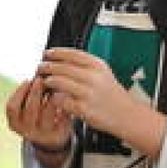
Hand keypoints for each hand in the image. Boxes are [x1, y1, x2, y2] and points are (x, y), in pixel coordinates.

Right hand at [5, 76, 71, 148]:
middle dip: (36, 90)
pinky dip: (63, 101)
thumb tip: (35, 69)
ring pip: (48, 110)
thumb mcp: (26, 107)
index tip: (28, 79)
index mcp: (15, 123)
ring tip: (55, 83)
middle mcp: (28, 131)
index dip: (19, 92)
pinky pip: (63, 113)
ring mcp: (44, 133)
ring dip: (51, 94)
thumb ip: (27, 93)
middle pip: (30, 108)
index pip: (12, 107)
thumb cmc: (37, 114)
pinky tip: (65, 93)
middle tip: (42, 78)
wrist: (52, 136)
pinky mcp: (60, 133)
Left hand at [39, 47, 165, 155]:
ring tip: (44, 83)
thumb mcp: (103, 73)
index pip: (71, 54)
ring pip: (58, 82)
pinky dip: (54, 98)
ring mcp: (88, 93)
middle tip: (40, 68)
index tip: (47, 54)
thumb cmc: (112, 95)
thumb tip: (62, 57)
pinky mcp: (83, 108)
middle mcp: (93, 77)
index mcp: (97, 66)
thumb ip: (85, 64)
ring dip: (48, 81)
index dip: (56, 53)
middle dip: (47, 66)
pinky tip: (52, 98)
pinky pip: (60, 100)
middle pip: (61, 67)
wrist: (126, 115)